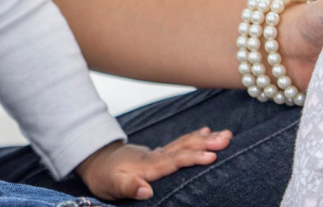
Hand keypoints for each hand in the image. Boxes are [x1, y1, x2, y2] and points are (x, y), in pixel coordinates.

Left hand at [76, 128, 231, 200]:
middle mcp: (155, 157)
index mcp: (148, 166)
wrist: (94, 159)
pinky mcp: (158, 154)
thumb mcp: (111, 185)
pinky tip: (206, 132)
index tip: (211, 156)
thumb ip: (128, 187)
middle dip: (205, 144)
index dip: (192, 159)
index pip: (174, 161)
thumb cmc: (103, 176)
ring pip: (185, 144)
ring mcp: (157, 153)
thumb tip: (146, 190)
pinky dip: (193, 138)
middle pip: (184, 148)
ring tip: (226, 134)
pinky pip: (179, 144)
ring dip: (205, 139)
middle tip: (227, 138)